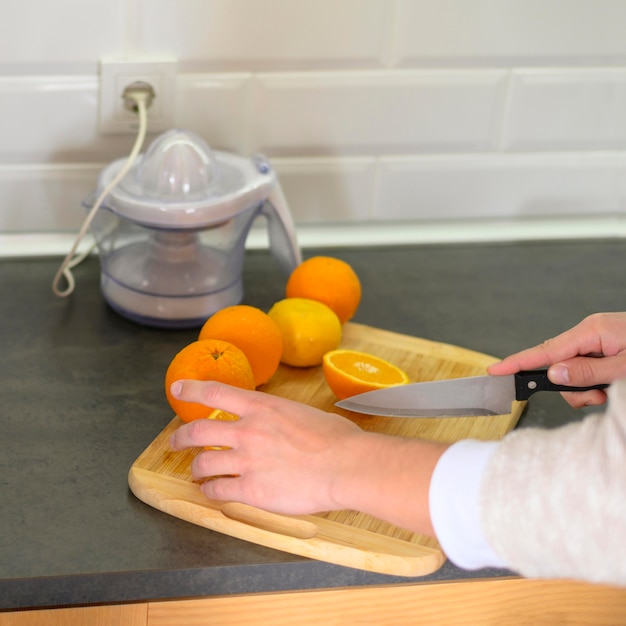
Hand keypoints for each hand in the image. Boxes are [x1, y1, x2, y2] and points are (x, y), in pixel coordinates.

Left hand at [169, 380, 446, 534]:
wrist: (346, 465)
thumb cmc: (336, 438)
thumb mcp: (302, 413)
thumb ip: (279, 417)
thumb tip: (276, 424)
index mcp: (261, 407)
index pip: (215, 392)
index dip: (192, 389)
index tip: (178, 389)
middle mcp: (247, 431)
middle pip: (198, 431)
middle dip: (180, 437)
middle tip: (176, 442)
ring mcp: (246, 461)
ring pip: (203, 464)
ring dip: (195, 469)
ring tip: (196, 473)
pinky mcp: (251, 490)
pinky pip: (218, 490)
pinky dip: (210, 492)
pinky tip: (212, 492)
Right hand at [487, 312, 625, 406]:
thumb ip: (588, 372)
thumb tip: (552, 374)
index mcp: (592, 331)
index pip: (545, 351)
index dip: (518, 363)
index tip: (495, 371)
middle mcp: (591, 334)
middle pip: (557, 365)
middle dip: (569, 388)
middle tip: (595, 399)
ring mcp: (597, 341)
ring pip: (571, 373)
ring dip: (585, 390)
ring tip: (609, 393)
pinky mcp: (604, 349)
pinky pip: (585, 370)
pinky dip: (594, 385)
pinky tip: (610, 387)